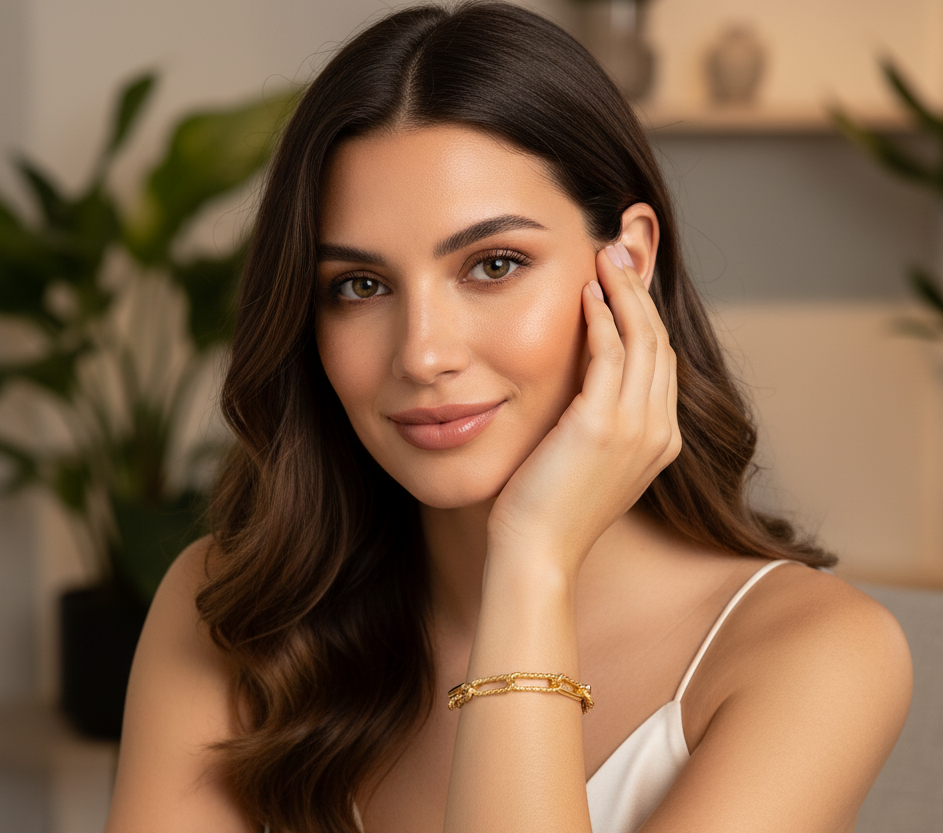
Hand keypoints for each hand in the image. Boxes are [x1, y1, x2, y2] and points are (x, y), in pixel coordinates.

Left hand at [486, 242, 680, 579]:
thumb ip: (598, 420)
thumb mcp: (586, 459)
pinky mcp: (604, 425)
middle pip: (660, 342)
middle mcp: (659, 431)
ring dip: (625, 292)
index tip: (624, 280)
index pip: (660, 361)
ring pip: (644, 339)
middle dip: (641, 291)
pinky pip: (613, 354)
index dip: (645, 315)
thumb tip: (583, 384)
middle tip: (618, 251)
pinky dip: (604, 318)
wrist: (537, 553)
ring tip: (605, 256)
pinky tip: (587, 292)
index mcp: (659, 440)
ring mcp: (638, 429)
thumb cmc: (548, 508)